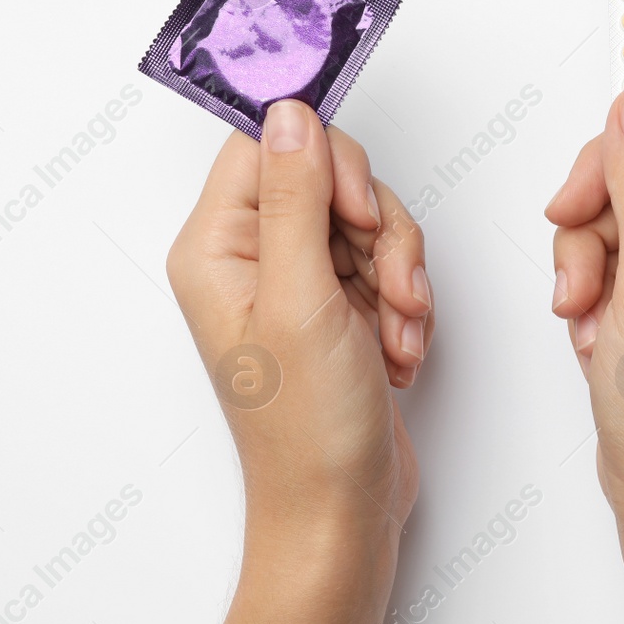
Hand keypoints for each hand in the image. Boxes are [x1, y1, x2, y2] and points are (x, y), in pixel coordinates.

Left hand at [169, 99, 433, 623]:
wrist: (339, 513)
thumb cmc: (304, 430)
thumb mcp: (301, 300)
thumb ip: (297, 197)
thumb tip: (290, 110)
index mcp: (216, 247)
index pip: (266, 146)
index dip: (327, 162)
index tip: (360, 208)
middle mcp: (250, 258)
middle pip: (328, 177)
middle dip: (378, 229)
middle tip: (389, 283)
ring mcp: (297, 283)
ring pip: (367, 220)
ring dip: (400, 271)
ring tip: (397, 332)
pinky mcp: (338, 307)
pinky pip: (386, 262)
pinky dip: (406, 301)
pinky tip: (398, 351)